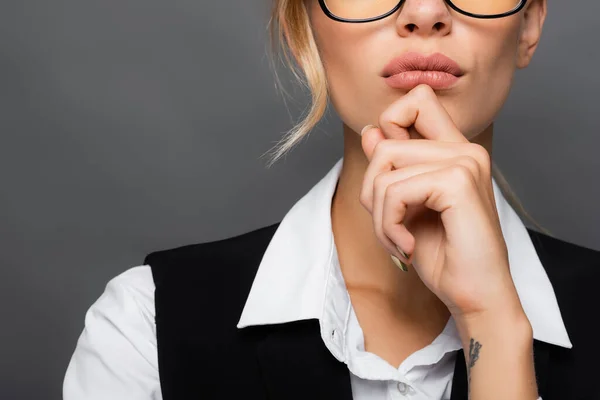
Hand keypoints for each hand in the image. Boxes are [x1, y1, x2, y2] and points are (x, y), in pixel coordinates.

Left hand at [359, 84, 522, 319]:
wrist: (474, 296)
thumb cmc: (443, 255)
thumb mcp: (405, 207)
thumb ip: (391, 169)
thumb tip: (370, 131)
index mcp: (453, 151)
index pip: (416, 100)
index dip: (388, 126)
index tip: (389, 176)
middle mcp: (463, 149)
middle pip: (384, 142)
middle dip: (372, 191)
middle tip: (390, 227)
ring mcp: (464, 162)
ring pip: (384, 168)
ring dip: (380, 216)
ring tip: (398, 242)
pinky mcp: (458, 182)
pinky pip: (395, 190)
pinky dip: (389, 225)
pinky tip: (407, 248)